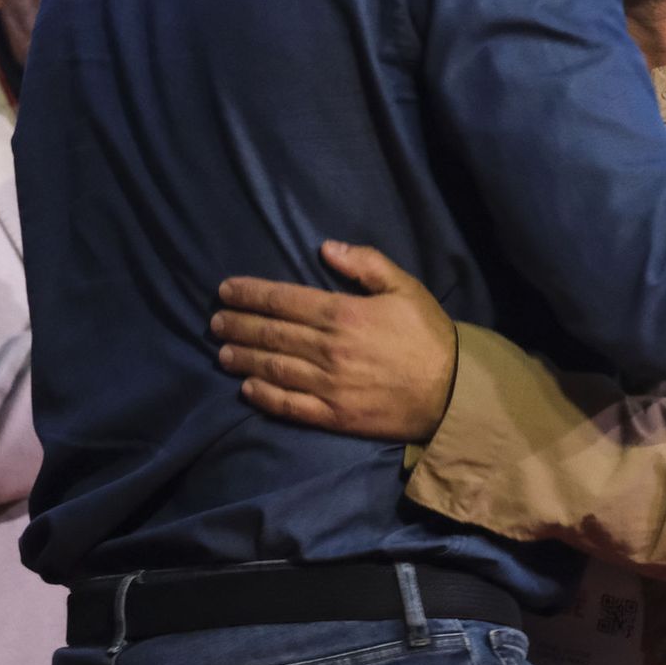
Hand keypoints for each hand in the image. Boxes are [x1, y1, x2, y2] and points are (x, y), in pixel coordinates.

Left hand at [210, 240, 456, 440]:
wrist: (451, 391)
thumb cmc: (428, 334)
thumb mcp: (405, 287)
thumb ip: (366, 264)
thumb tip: (325, 248)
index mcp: (343, 314)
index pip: (284, 300)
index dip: (251, 293)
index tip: (225, 289)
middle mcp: (327, 349)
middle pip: (271, 334)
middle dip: (238, 324)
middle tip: (214, 320)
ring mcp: (327, 385)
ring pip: (272, 369)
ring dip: (243, 358)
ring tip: (222, 351)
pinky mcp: (332, 415)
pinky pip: (288, 406)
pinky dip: (263, 396)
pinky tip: (246, 388)